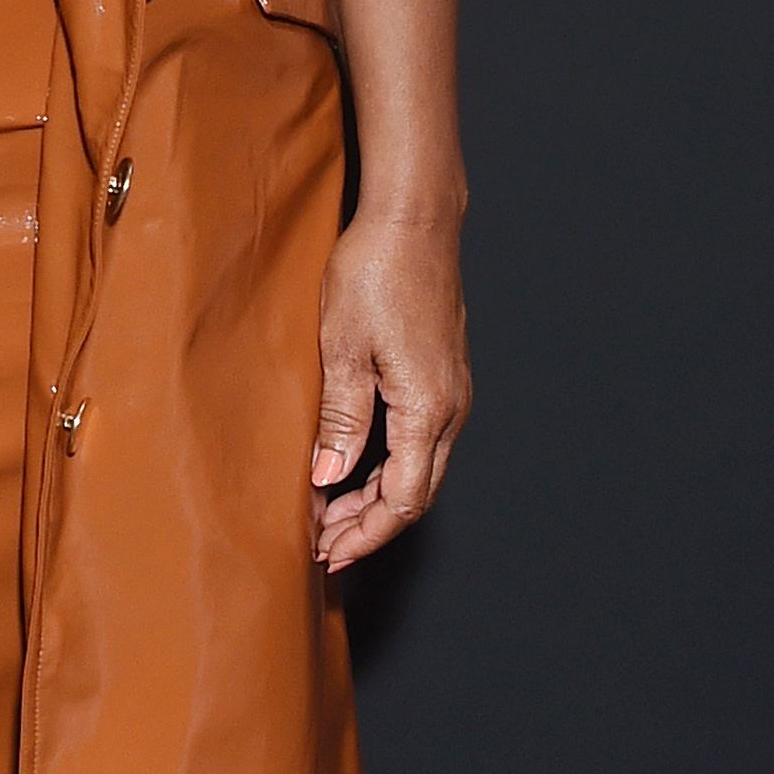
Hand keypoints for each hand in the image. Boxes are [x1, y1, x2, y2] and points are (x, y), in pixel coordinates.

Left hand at [308, 212, 469, 569]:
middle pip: (416, 493)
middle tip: (320, 544)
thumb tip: (329, 478)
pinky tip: (354, 466)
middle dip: (369, 527)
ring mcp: (453, 392)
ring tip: (329, 513)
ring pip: (420, 469)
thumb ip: (341, 418)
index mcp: (428, 408)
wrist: (415, 219)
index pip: (402, 499)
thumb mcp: (342, 347)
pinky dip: (388, 466)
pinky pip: (422, 442)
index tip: (325, 554)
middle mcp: (451, 408)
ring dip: (376, 497)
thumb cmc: (375, 271)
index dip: (364, 534)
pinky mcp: (444, 376)